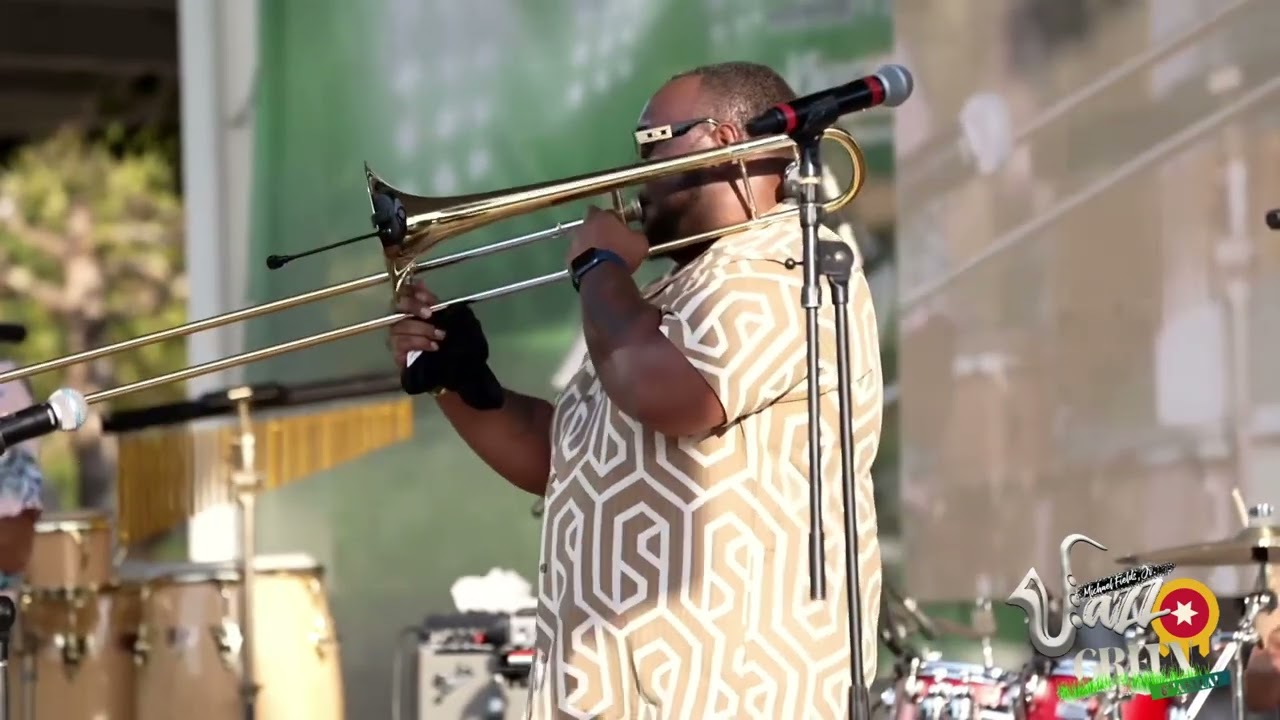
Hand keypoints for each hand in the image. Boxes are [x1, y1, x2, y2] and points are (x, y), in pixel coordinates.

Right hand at [387, 281, 501, 408]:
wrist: (451, 369)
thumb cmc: (449, 341)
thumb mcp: (447, 319)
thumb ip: (434, 302)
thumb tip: (421, 282)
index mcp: (414, 307)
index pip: (405, 291)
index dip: (413, 291)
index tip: (426, 296)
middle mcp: (401, 317)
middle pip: (399, 305)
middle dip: (414, 307)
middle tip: (430, 314)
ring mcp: (396, 334)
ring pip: (402, 325)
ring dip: (423, 330)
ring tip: (440, 336)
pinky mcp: (396, 351)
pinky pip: (402, 343)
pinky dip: (420, 343)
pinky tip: (433, 347)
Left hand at [566, 206, 647, 272]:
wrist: (601, 275)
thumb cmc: (623, 254)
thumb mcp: (640, 242)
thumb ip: (635, 234)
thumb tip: (634, 234)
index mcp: (602, 216)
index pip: (607, 212)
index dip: (613, 219)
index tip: (619, 228)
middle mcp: (584, 224)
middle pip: (589, 223)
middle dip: (596, 229)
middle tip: (607, 240)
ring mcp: (574, 241)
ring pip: (581, 238)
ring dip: (588, 243)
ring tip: (598, 255)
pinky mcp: (568, 257)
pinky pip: (577, 254)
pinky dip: (583, 258)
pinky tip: (592, 266)